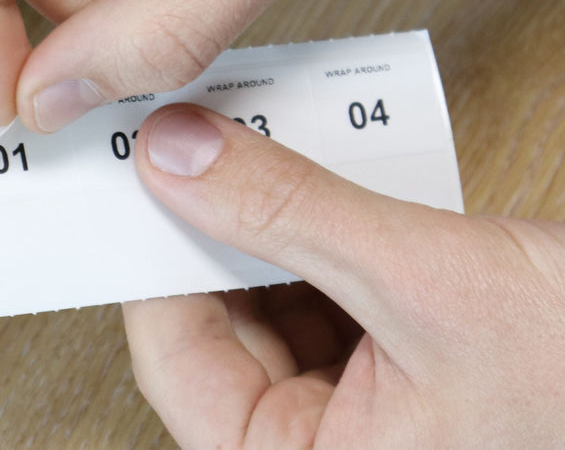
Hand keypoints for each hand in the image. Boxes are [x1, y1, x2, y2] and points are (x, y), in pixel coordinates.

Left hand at [123, 104, 564, 447]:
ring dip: (264, 227)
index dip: (152, 266)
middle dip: (211, 234)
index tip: (138, 181)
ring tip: (250, 154)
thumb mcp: (425, 285)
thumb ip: (291, 214)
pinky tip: (310, 184)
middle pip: (219, 328)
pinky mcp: (390, 372)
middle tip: (190, 148)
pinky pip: (322, 295)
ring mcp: (356, 414)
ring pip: (268, 304)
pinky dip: (315, 235)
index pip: (177, 365)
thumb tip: (179, 158)